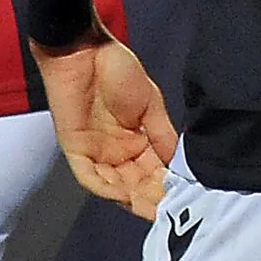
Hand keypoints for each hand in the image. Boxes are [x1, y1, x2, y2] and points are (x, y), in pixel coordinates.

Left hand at [34, 24, 177, 219]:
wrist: (85, 51)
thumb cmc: (118, 70)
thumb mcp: (151, 104)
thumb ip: (163, 135)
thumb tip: (180, 164)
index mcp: (136, 141)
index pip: (154, 172)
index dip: (168, 187)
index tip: (185, 199)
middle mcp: (116, 152)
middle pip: (136, 184)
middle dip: (153, 198)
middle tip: (171, 209)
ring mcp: (95, 153)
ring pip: (115, 186)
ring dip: (132, 198)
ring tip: (152, 207)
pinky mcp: (75, 150)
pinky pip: (89, 177)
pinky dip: (106, 188)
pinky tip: (123, 195)